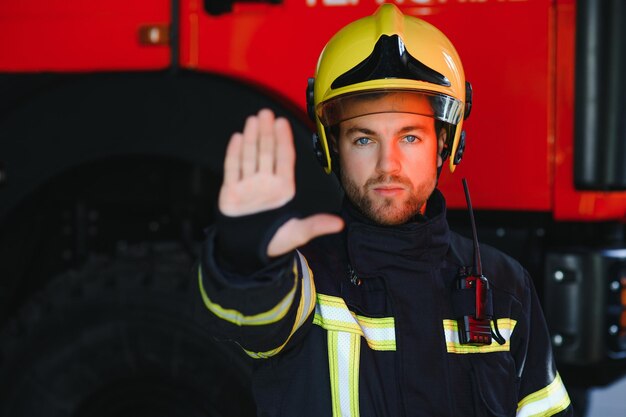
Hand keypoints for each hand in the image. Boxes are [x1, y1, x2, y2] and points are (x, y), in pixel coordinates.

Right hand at [218, 109, 343, 256]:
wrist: (248, 253)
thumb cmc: (274, 242)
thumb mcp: (298, 233)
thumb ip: (316, 226)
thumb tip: (340, 225)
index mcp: (283, 189)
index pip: (283, 159)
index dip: (283, 141)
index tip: (283, 123)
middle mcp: (266, 183)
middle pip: (266, 152)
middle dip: (267, 133)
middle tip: (267, 114)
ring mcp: (248, 185)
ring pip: (250, 156)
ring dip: (252, 138)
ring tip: (254, 120)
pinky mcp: (231, 191)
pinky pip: (233, 169)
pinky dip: (234, 153)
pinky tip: (238, 138)